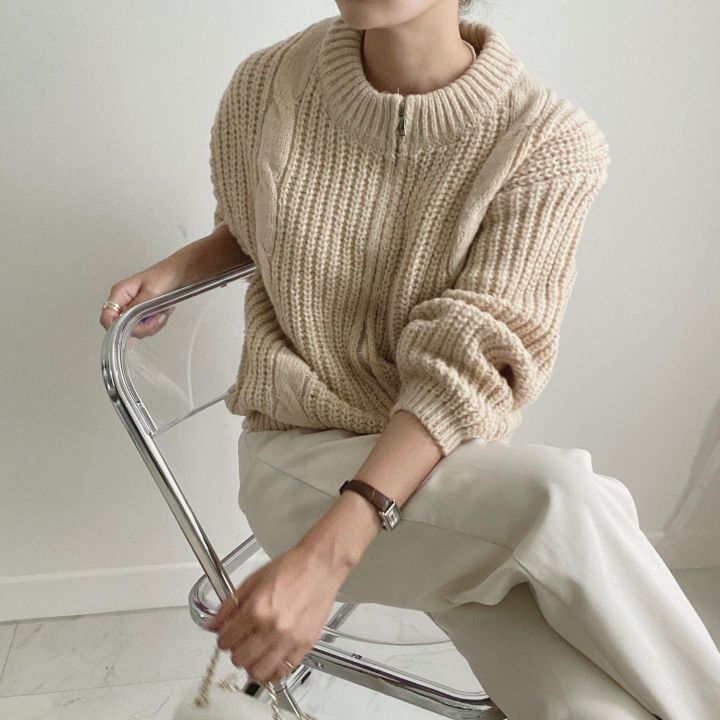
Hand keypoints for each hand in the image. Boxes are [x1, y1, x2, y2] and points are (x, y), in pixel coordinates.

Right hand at [99, 259, 180, 337]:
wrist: (181, 273)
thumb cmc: (165, 275)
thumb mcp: (151, 292)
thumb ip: (136, 308)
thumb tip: (123, 321)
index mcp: (120, 293)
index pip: (107, 317)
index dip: (117, 328)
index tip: (135, 329)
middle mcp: (123, 301)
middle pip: (123, 327)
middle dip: (143, 327)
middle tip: (158, 318)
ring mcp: (133, 308)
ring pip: (136, 329)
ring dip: (152, 325)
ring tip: (162, 313)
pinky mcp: (142, 312)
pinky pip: (146, 326)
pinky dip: (156, 323)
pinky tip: (163, 313)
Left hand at [203, 543, 349, 683]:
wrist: (320, 565)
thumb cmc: (292, 567)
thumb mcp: (253, 580)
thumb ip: (230, 605)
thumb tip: (213, 623)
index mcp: (256, 609)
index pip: (226, 640)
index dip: (223, 637)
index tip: (226, 634)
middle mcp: (272, 628)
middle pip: (239, 659)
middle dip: (235, 650)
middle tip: (240, 641)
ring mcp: (290, 639)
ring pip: (259, 672)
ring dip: (252, 664)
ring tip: (254, 653)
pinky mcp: (305, 645)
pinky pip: (283, 672)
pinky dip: (273, 671)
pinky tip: (270, 660)